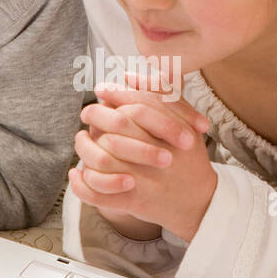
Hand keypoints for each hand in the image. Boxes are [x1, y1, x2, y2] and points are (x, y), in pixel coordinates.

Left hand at [68, 71, 216, 242]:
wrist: (200, 202)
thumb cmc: (188, 159)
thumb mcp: (184, 123)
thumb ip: (160, 96)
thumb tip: (128, 75)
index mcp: (172, 133)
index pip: (139, 105)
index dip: (117, 94)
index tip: (101, 89)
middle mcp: (159, 153)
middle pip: (118, 126)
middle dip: (97, 115)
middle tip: (87, 112)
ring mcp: (146, 178)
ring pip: (103, 158)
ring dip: (85, 148)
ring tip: (80, 140)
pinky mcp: (135, 201)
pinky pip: (100, 193)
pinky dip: (82, 185)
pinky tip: (75, 174)